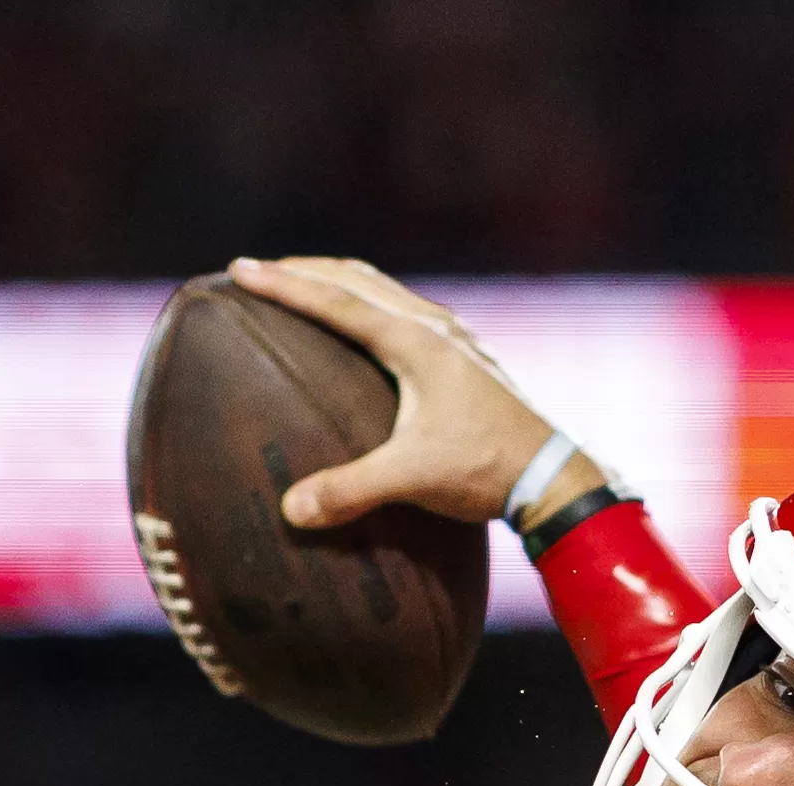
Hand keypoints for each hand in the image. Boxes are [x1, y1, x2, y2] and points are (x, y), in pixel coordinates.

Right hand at [221, 257, 572, 532]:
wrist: (553, 475)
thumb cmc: (485, 470)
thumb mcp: (413, 478)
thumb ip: (350, 491)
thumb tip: (291, 510)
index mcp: (415, 342)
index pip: (336, 301)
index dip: (283, 285)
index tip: (240, 268)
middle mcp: (433, 327)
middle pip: (356, 279)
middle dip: (303, 270)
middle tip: (257, 270)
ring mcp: (453, 337)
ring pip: (383, 289)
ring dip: (337, 280)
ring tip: (299, 283)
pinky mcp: (464, 355)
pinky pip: (403, 309)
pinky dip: (367, 301)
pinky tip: (362, 322)